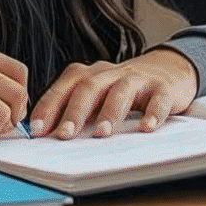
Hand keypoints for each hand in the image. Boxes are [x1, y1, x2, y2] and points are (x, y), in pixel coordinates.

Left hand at [29, 48, 199, 139]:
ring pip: (121, 91)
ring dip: (110, 112)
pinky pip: (158, 98)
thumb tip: (47, 137)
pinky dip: (153, 113)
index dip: (49, 106)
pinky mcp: (163, 87)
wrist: (168, 69)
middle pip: (89, 87)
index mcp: (91, 75)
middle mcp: (111, 73)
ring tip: (102, 134)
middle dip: (75, 112)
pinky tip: (147, 128)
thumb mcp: (98, 95)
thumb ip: (76, 110)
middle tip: (64, 135)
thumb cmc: (123, 88)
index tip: (37, 130)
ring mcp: (138, 78)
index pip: (65, 87)